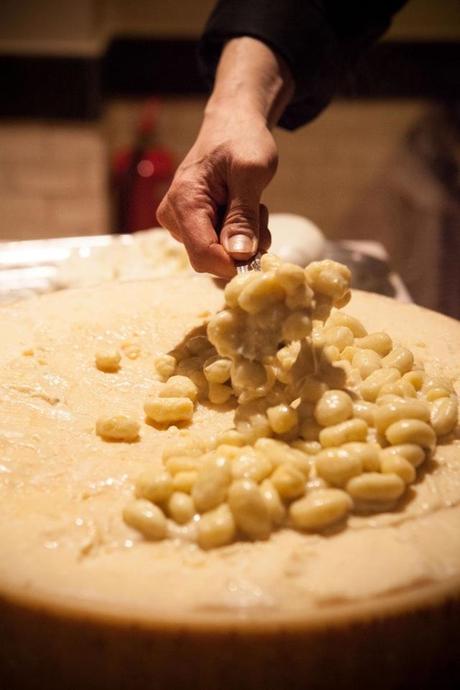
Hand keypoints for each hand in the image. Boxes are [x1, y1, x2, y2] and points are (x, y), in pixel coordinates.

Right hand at [157, 37, 293, 278]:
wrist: (232, 125)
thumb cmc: (241, 141)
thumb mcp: (251, 172)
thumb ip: (243, 216)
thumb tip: (239, 254)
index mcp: (183, 201)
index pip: (203, 254)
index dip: (233, 264)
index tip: (261, 255)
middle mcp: (173, 216)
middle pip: (209, 258)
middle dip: (241, 247)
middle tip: (259, 213)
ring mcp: (180, 223)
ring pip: (217, 254)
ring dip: (244, 239)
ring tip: (251, 205)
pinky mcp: (190, 226)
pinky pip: (218, 247)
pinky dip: (238, 235)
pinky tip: (242, 209)